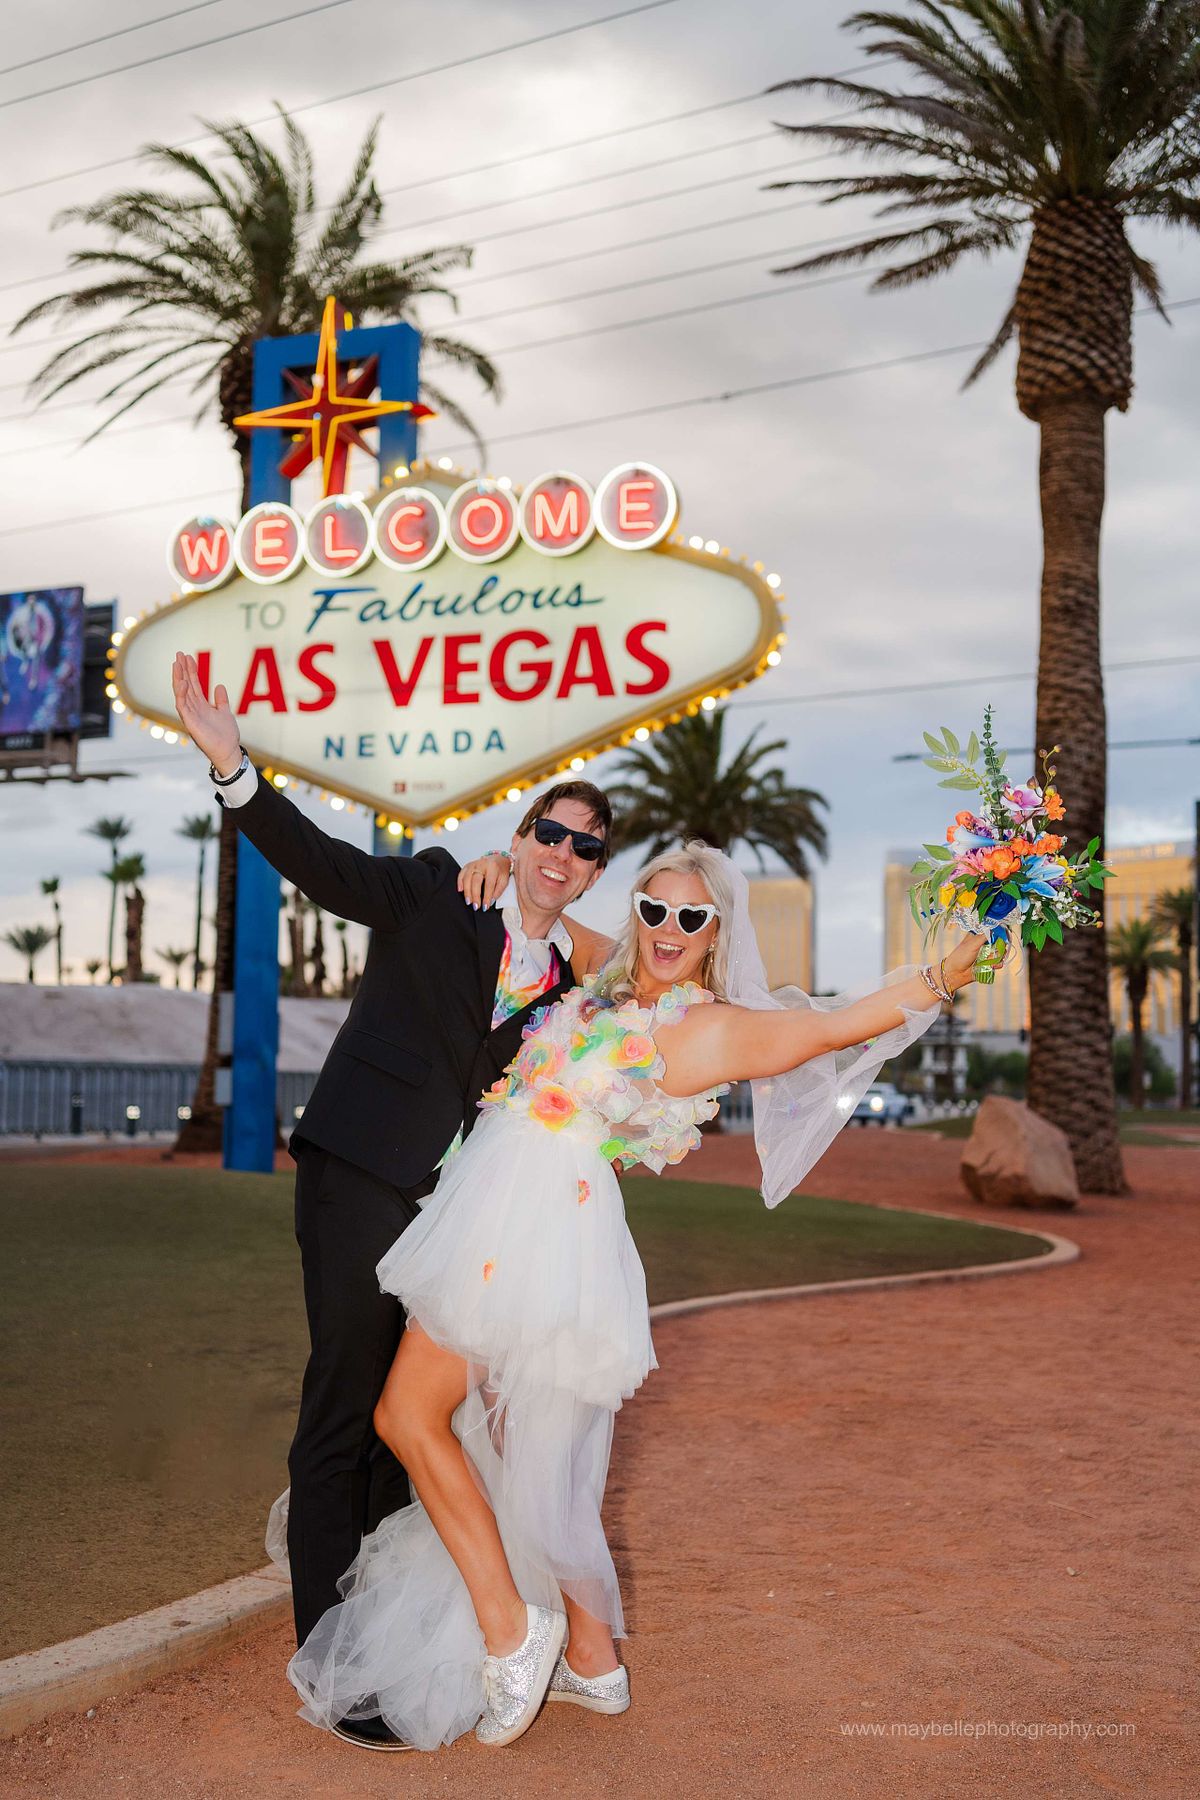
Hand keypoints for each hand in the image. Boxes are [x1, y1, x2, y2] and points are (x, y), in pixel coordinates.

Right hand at [172, 651, 240, 774]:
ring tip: (176, 663)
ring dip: (178, 678)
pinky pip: (183, 706)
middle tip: (179, 654)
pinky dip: (182, 695)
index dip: (191, 671)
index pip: (194, 684)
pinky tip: (182, 683)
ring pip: (181, 693)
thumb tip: (218, 686)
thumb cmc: (226, 735)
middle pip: (186, 685)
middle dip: (182, 670)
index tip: (188, 657)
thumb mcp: (225, 712)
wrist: (228, 751)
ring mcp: (191, 715)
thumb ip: (221, 700)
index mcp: (201, 705)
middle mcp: (194, 708)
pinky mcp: (190, 723)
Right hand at [456, 851, 510, 909]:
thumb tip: (490, 901)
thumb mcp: (504, 880)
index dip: (486, 897)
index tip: (485, 906)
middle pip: (476, 881)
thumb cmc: (501, 871)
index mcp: (493, 867)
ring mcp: (474, 864)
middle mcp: (482, 864)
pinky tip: (460, 890)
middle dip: (475, 895)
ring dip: (467, 891)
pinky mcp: (468, 865)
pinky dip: (459, 882)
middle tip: (475, 906)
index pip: (489, 884)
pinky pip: (461, 874)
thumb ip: (498, 891)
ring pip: (467, 878)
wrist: (498, 859)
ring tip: (468, 901)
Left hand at [942, 930, 1005, 992]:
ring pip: (1001, 952)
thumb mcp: (972, 943)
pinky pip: (999, 963)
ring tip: (993, 959)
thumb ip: (984, 936)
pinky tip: (992, 966)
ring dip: (1000, 956)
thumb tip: (995, 929)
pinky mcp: (989, 964)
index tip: (1005, 932)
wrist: (956, 974)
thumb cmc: (960, 956)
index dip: (1000, 931)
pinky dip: (998, 964)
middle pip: (1000, 941)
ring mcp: (987, 954)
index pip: (992, 930)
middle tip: (1000, 947)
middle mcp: (984, 944)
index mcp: (978, 936)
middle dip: (1002, 945)